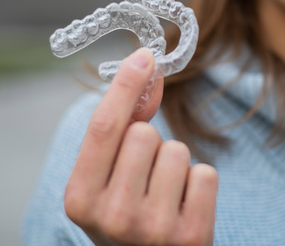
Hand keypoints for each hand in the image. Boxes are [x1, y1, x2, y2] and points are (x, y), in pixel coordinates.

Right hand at [64, 48, 218, 245]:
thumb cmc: (124, 212)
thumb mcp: (106, 178)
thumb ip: (121, 124)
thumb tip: (146, 65)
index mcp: (79, 198)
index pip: (104, 128)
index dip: (125, 86)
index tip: (145, 56)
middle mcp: (112, 216)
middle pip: (145, 134)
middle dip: (149, 143)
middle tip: (144, 176)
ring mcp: (152, 230)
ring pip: (178, 151)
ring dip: (175, 164)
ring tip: (164, 194)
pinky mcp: (192, 236)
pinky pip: (205, 173)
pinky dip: (199, 182)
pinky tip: (184, 206)